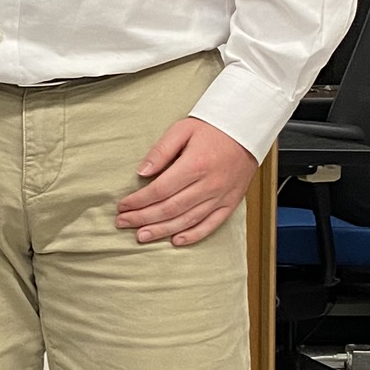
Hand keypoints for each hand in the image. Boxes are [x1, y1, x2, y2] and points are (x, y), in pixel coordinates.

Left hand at [116, 116, 257, 247]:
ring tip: (141, 236)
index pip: (160, 190)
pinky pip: (211, 225)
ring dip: (162, 230)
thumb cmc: (212, 129)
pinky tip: (175, 240)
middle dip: (143, 218)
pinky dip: (193, 235)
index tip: (123, 206)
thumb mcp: (183, 129)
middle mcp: (209, 184)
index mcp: (195, 165)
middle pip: (170, 208)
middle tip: (123, 223)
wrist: (247, 130)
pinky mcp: (231, 203)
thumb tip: (142, 172)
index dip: (138, 201)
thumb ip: (161, 151)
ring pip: (187, 220)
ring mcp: (221, 196)